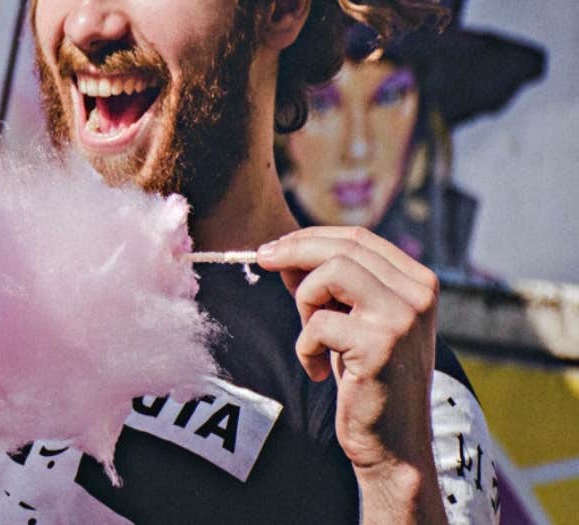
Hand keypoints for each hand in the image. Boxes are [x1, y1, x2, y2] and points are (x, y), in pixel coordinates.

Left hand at [258, 226, 445, 521]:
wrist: (392, 443)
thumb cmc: (366, 378)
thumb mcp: (355, 320)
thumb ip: (332, 284)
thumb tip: (281, 251)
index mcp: (419, 282)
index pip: (358, 238)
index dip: (309, 237)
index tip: (273, 248)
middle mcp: (419, 294)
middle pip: (342, 248)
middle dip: (292, 253)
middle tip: (261, 262)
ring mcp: (403, 317)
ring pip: (330, 274)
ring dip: (304, 301)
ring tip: (312, 337)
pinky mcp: (380, 343)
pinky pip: (318, 323)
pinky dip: (305, 347)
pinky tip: (320, 372)